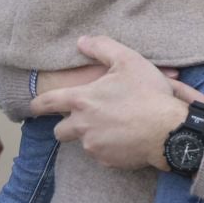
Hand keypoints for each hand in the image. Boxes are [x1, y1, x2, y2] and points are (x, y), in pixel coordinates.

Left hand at [29, 36, 203, 170]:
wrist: (169, 130)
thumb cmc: (148, 93)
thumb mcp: (128, 60)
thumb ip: (102, 47)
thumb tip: (82, 41)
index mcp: (82, 100)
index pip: (47, 103)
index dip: (38, 104)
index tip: (34, 107)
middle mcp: (82, 126)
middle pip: (60, 131)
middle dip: (67, 126)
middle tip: (84, 119)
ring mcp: (94, 146)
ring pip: (83, 142)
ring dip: (91, 136)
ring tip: (113, 126)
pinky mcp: (108, 161)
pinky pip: (101, 154)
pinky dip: (109, 148)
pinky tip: (125, 138)